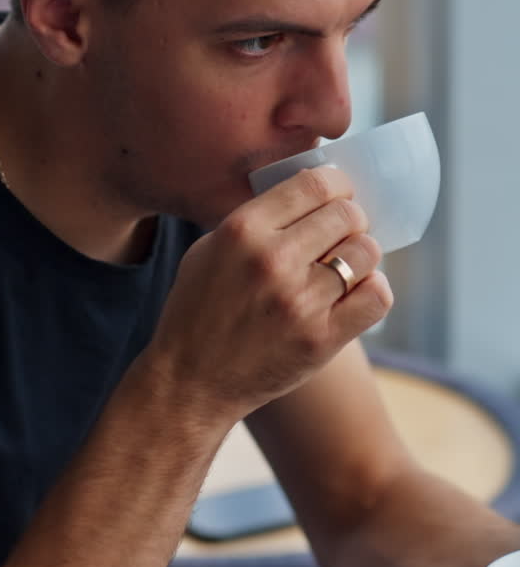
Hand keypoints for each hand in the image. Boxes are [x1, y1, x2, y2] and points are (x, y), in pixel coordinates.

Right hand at [147, 166, 391, 422]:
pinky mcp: (321, 339)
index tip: (338, 195)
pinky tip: (356, 293)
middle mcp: (273, 260)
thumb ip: (255, 221)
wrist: (190, 382)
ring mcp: (300, 302)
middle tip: (342, 236)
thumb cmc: (197, 311)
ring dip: (361, 257)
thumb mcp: (209, 250)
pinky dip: (373, 289)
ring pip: (366, 253)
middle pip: (347, 215)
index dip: (337, 185)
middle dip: (351, 221)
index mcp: (242, 230)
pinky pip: (377, 297)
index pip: (315, 184)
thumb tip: (307, 199)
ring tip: (346, 267)